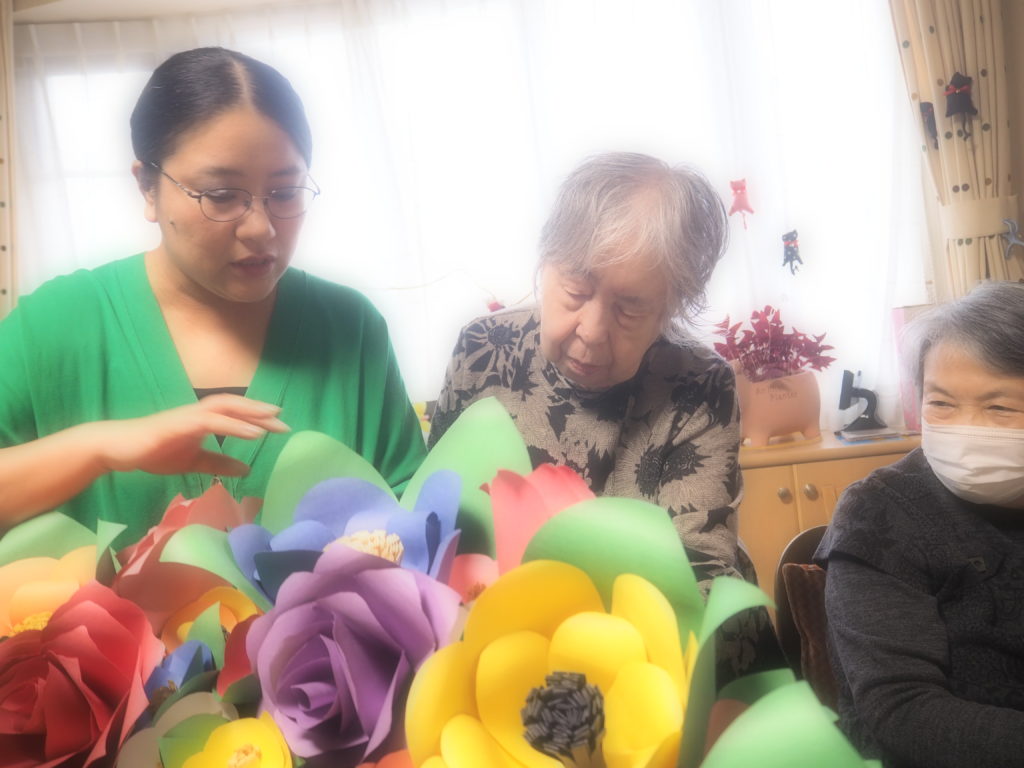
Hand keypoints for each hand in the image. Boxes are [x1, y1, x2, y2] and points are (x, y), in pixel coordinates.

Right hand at [95, 394, 288, 476]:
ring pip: (225, 408)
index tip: (280, 424)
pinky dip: (234, 426)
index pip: (236, 413)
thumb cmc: (153, 451)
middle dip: (260, 412)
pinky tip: (252, 433)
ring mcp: (188, 416)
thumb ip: (219, 463)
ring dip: (251, 414)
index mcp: (203, 419)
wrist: (118, 449)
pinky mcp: (179, 424)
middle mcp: (198, 412)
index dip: (257, 416)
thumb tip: (247, 469)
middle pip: (235, 405)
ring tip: (274, 422)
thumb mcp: (193, 462)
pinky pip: (212, 421)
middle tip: (285, 422)